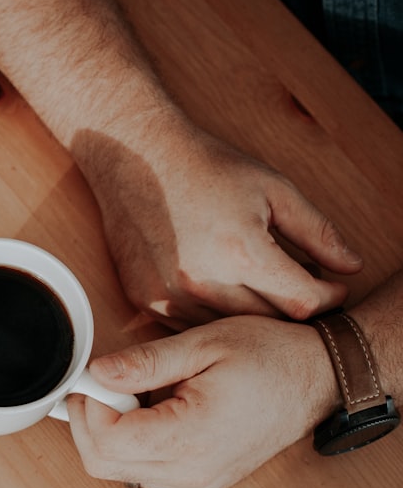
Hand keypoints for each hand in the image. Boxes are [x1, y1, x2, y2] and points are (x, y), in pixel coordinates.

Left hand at [65, 316, 340, 487]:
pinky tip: (148, 410)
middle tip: (106, 382)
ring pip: (116, 471)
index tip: (94, 375)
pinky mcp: (197, 482)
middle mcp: (191, 473)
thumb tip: (96, 373)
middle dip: (89, 420)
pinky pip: (140, 471)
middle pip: (102, 464)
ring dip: (107, 432)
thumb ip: (146, 362)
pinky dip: (129, 442)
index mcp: (193, 438)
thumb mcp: (204, 344)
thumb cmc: (270, 356)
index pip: (107, 441)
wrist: (319, 379)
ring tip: (134, 392)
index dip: (89, 406)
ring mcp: (195, 484)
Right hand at [76, 122, 362, 328]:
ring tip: (262, 288)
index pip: (303, 301)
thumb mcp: (272, 188)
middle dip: (294, 307)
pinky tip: (222, 290)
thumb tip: (352, 266)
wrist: (134, 157)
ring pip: (229, 330)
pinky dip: (213, 316)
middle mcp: (204, 282)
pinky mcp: (146, 301)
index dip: (329, 297)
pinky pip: (191, 327)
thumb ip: (317, 231)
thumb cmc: (205, 167)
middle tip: (303, 287)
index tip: (334, 287)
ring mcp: (171, 296)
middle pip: (268, 321)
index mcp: (242, 252)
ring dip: (252, 316)